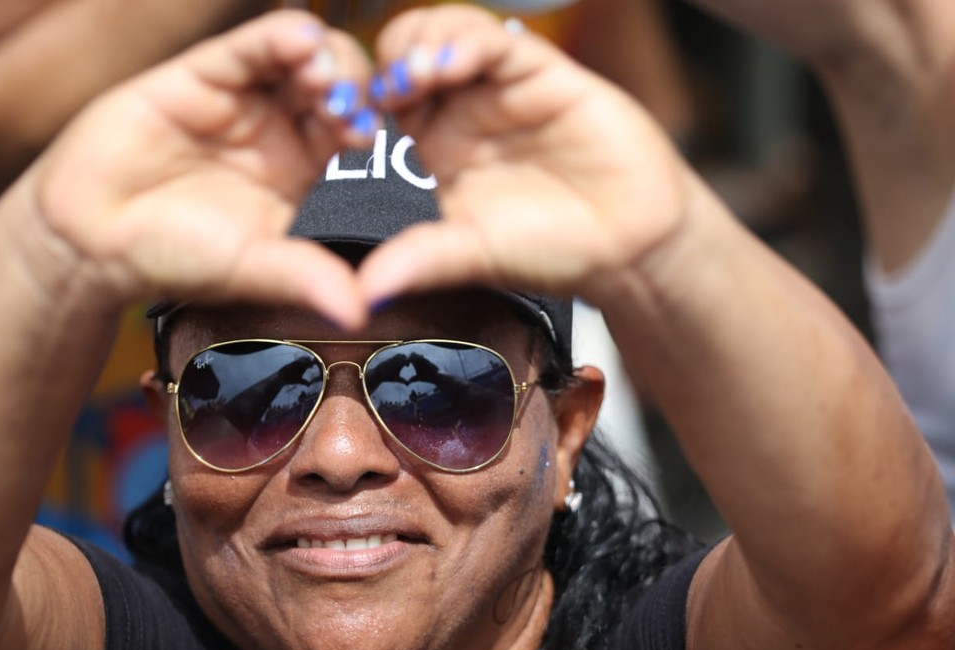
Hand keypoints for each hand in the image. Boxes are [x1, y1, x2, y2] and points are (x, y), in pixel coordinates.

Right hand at [22, 10, 379, 327]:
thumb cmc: (175, 258)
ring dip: (331, 66)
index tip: (390, 156)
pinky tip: (300, 42)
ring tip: (328, 86)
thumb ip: (302, 277)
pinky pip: (256, 47)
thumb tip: (359, 312)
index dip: (383, 148)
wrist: (92, 234)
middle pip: (349, 98)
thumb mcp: (248, 268)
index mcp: (315, 183)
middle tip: (357, 118)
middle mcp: (293, 138)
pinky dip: (281, 38)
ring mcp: (256, 102)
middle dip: (362, 100)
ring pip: (312, 64)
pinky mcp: (214, 73)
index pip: (365, 153)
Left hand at [358, 5, 690, 308]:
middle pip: (388, 67)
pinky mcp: (530, 68)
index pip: (365, 121)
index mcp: (422, 161)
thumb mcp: (474, 256)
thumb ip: (420, 262)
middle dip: (371, 71)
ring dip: (411, 48)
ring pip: (430, 39)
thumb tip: (361, 296)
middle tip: (369, 96)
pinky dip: (462, 41)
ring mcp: (487, 90)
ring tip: (410, 78)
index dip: (344, 117)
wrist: (629, 238)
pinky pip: (487, 39)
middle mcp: (448, 120)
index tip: (334, 128)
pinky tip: (450, 63)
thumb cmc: (551, 250)